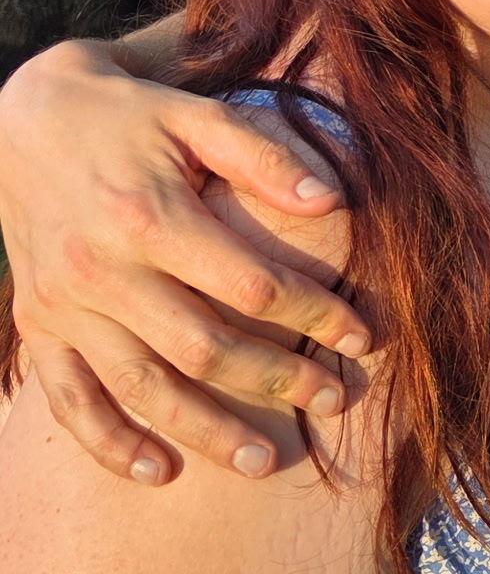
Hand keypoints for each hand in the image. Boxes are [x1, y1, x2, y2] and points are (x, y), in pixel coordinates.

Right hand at [0, 43, 368, 486]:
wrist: (24, 118)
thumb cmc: (132, 115)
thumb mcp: (198, 115)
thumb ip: (264, 157)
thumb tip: (331, 201)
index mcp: (151, 215)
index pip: (250, 283)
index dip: (313, 313)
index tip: (360, 335)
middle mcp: (103, 270)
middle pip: (203, 347)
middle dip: (277, 380)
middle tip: (334, 401)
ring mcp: (64, 305)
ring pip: (143, 386)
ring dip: (206, 430)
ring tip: (265, 461)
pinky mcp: (36, 325)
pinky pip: (69, 400)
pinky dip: (110, 442)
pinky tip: (159, 469)